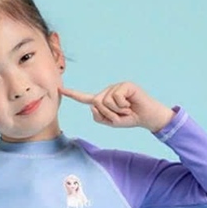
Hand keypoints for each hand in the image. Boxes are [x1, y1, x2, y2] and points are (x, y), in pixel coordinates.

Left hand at [60, 82, 174, 131]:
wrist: (147, 117)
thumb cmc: (129, 119)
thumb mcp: (111, 122)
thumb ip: (98, 116)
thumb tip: (92, 104)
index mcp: (102, 100)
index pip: (85, 98)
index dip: (73, 95)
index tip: (59, 90)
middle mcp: (107, 91)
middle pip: (96, 103)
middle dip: (108, 114)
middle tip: (121, 115)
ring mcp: (116, 87)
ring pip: (106, 101)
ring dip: (117, 111)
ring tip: (127, 110)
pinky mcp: (125, 85)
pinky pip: (116, 98)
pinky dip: (123, 105)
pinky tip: (130, 104)